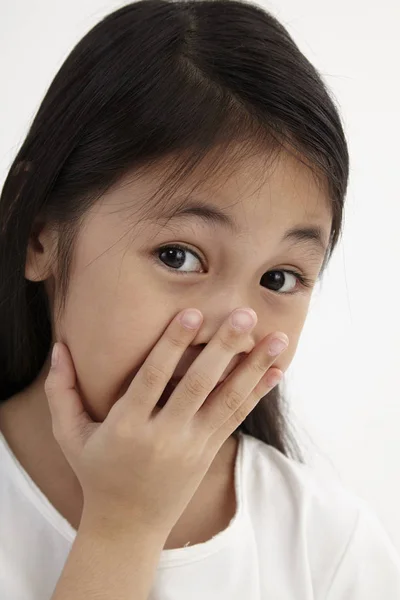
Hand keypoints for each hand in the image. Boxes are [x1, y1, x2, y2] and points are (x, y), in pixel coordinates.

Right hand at [44, 307, 287, 537]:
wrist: (128, 526)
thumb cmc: (97, 472)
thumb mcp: (70, 436)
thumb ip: (62, 392)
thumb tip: (58, 348)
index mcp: (127, 427)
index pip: (153, 378)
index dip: (172, 345)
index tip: (193, 314)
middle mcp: (164, 436)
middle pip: (199, 385)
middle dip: (225, 348)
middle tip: (246, 313)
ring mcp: (192, 445)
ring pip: (227, 400)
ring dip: (254, 367)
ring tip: (278, 337)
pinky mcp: (208, 452)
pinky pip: (236, 418)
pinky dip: (257, 393)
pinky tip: (276, 371)